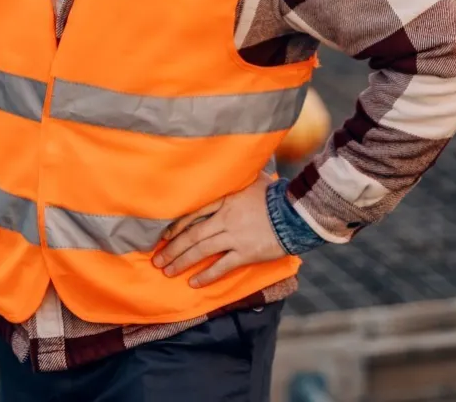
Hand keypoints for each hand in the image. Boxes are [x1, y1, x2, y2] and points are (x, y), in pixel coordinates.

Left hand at [151, 175, 283, 287]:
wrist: (297, 213)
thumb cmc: (275, 194)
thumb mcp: (252, 180)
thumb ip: (235, 180)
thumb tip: (227, 172)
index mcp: (225, 200)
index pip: (193, 213)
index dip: (176, 226)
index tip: (164, 237)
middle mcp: (226, 219)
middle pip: (192, 235)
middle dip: (173, 249)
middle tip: (157, 260)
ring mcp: (235, 237)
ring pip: (202, 251)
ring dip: (182, 262)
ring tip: (168, 271)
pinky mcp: (246, 253)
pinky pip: (222, 267)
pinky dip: (207, 276)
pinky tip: (193, 282)